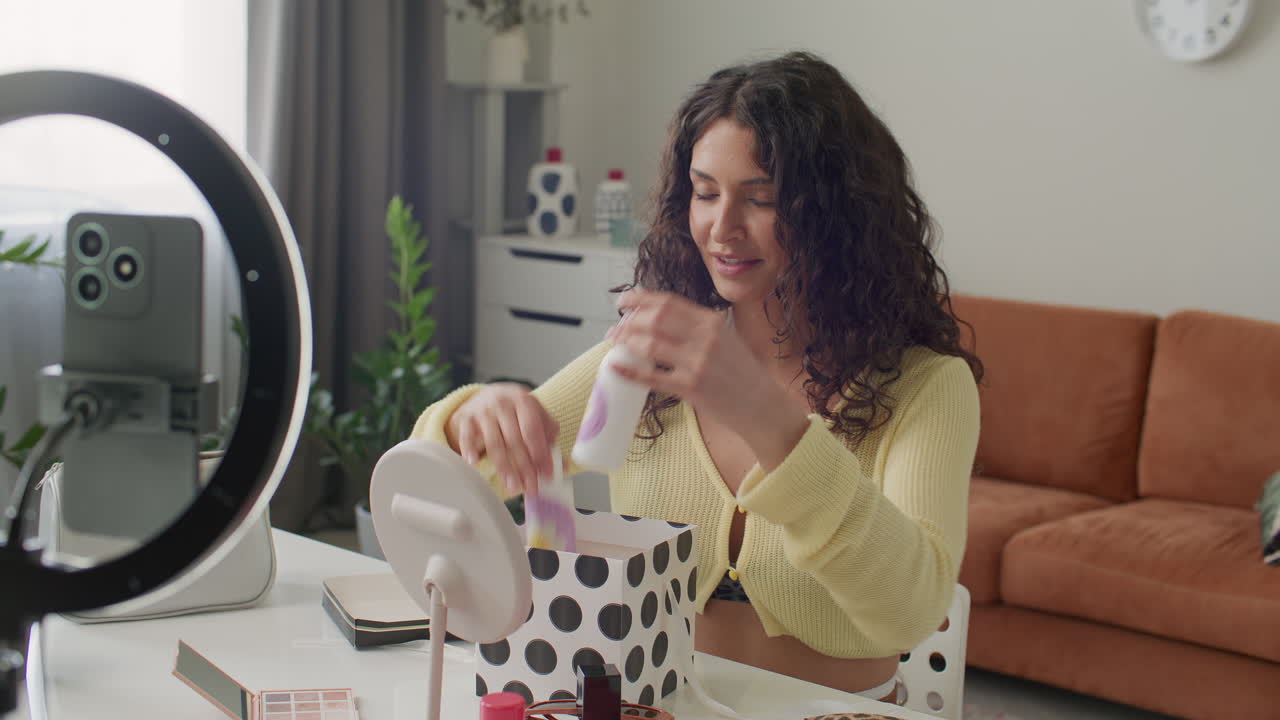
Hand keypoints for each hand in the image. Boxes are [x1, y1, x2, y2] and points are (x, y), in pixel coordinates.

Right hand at [446, 383, 558, 493]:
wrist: (484, 395)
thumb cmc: (514, 410)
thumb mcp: (534, 414)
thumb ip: (548, 436)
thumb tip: (562, 464)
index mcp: (523, 400)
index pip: (532, 430)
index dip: (540, 453)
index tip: (546, 473)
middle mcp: (502, 404)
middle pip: (515, 440)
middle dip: (524, 467)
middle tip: (531, 486)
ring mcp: (483, 411)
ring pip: (494, 443)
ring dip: (504, 468)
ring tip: (513, 486)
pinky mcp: (466, 418)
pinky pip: (467, 436)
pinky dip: (470, 450)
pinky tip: (476, 463)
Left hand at [607, 289, 777, 436]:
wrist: (762, 406)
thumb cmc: (742, 374)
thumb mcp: (725, 339)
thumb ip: (698, 328)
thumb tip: (660, 321)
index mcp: (712, 321)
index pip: (669, 302)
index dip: (640, 299)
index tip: (623, 302)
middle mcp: (705, 337)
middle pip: (655, 319)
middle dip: (628, 321)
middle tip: (615, 329)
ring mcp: (698, 362)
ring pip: (650, 344)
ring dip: (626, 342)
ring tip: (616, 345)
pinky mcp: (692, 387)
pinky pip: (652, 377)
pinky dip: (630, 371)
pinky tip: (617, 368)